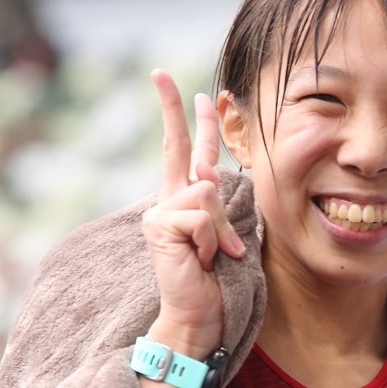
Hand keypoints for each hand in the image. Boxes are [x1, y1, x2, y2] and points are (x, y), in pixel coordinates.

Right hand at [141, 69, 245, 359]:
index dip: (179, 115)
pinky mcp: (160, 226)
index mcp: (185, 199)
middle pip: (179, 146)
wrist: (199, 315)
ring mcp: (160, 212)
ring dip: (223, 229)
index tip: (172, 82)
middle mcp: (168, 200)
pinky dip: (214, 240)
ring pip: (208, 192)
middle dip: (172, 108)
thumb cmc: (217, 280)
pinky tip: (203, 261)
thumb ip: (219, 204)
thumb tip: (207, 174)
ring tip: (215, 257)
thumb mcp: (226, 235)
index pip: (183, 149)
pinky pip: (203, 215)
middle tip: (161, 72)